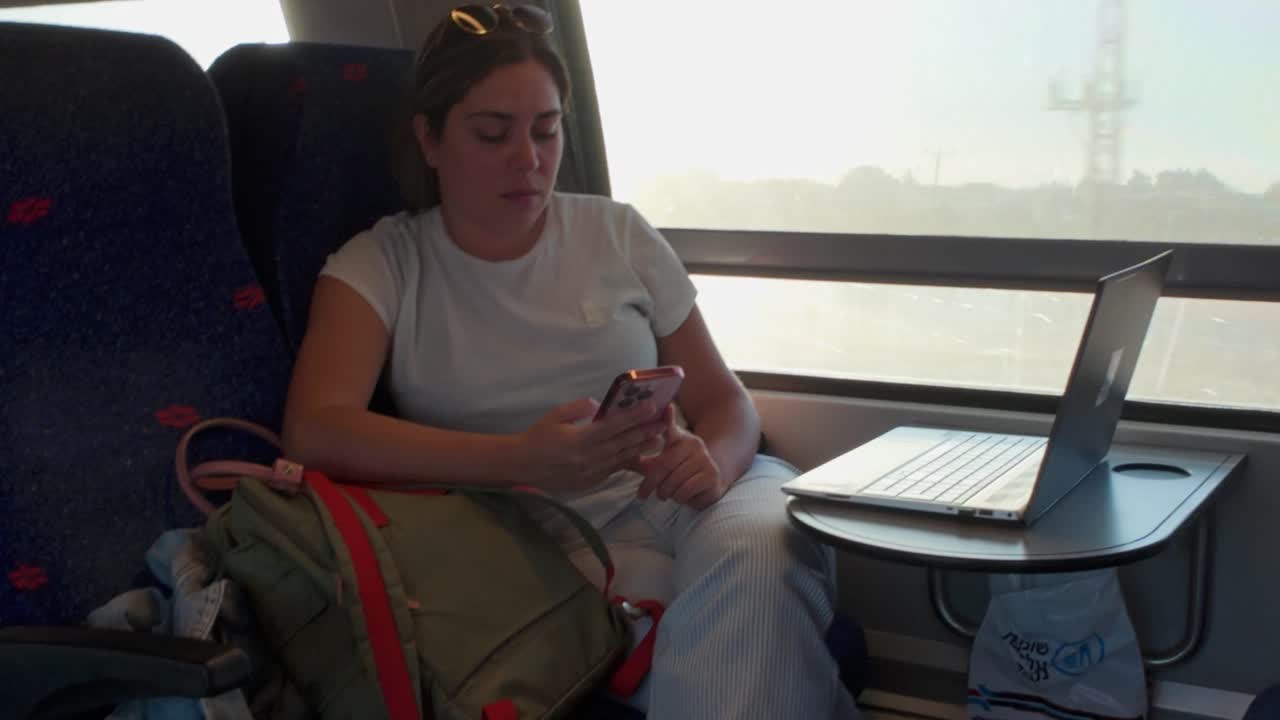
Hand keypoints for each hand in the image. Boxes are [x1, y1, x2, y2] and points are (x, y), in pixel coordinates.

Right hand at [518, 397, 667, 492]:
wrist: (522, 466)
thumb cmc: (537, 437)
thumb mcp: (555, 416)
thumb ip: (578, 409)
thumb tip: (597, 405)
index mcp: (580, 440)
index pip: (613, 426)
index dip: (634, 417)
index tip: (651, 407)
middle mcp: (588, 458)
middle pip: (623, 443)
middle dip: (645, 432)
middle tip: (664, 423)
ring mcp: (590, 472)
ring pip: (621, 458)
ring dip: (641, 448)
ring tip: (659, 438)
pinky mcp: (589, 482)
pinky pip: (612, 470)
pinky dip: (626, 461)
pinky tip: (638, 454)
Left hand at [633, 409, 727, 509]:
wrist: (709, 483)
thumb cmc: (678, 472)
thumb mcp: (659, 464)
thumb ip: (642, 460)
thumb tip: (619, 458)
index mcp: (679, 438)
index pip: (670, 428)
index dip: (668, 418)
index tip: (666, 406)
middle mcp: (693, 444)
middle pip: (664, 465)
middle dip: (650, 483)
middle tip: (642, 495)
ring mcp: (705, 459)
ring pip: (674, 481)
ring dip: (665, 493)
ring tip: (665, 494)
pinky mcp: (711, 475)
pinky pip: (686, 490)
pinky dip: (679, 498)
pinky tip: (681, 496)